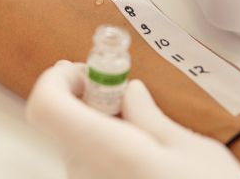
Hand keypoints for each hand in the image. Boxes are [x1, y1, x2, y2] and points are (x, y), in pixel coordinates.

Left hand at [26, 60, 239, 178]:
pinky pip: (87, 165)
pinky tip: (136, 149)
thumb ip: (151, 118)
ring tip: (138, 122)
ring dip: (97, 121)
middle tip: (122, 90)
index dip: (57, 80)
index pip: (46, 108)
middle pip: (61, 122)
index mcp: (112, 154)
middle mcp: (88, 178)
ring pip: (74, 143)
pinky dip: (102, 145)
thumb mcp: (194, 151)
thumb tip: (129, 93)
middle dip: (86, 96)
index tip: (87, 71)